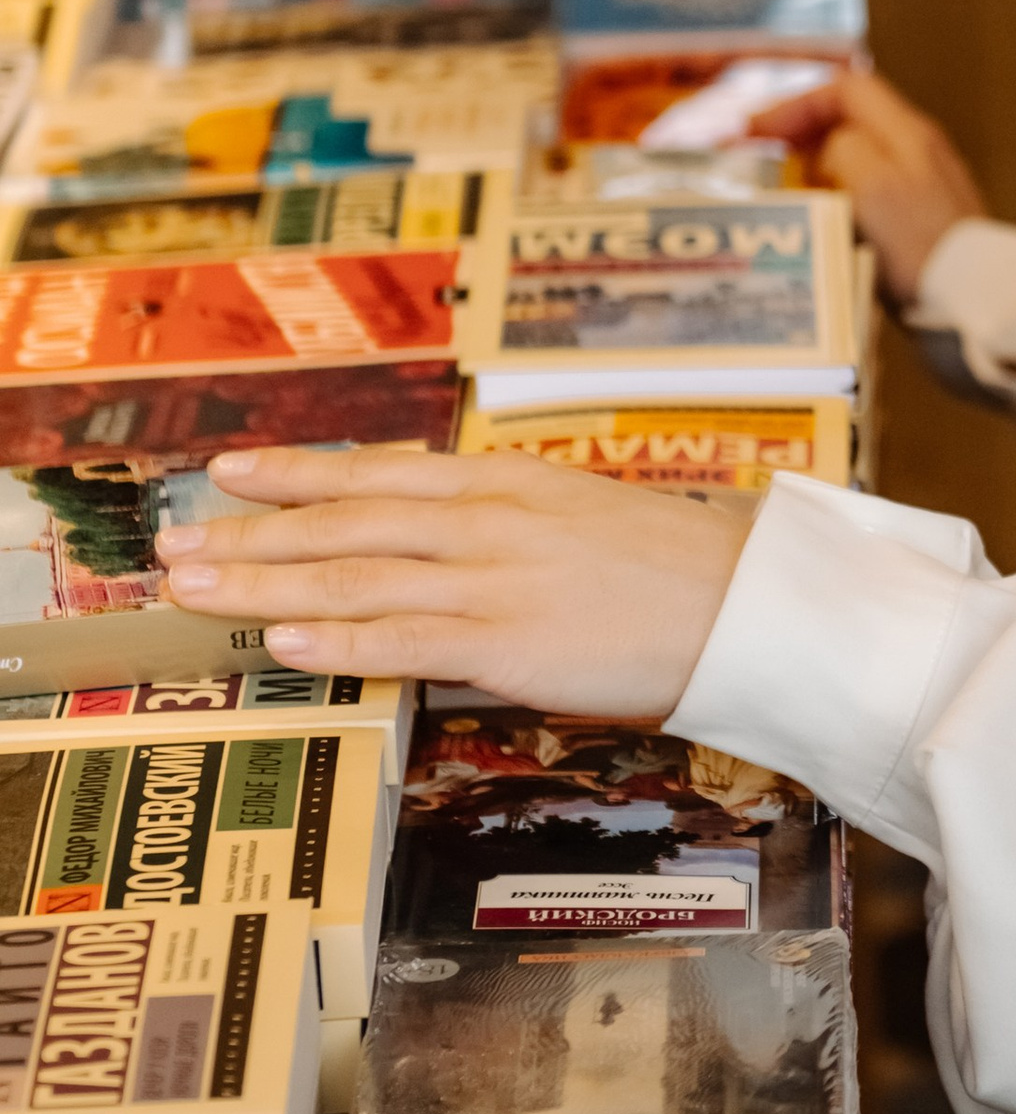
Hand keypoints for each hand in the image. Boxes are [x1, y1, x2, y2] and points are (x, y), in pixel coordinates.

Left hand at [156, 449, 758, 715]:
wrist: (746, 601)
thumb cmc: (674, 567)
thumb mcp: (582, 518)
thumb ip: (507, 528)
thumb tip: (441, 551)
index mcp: (506, 482)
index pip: (379, 471)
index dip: (297, 471)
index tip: (230, 468)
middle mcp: (488, 519)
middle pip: (345, 522)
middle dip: (252, 532)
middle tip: (172, 544)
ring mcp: (494, 578)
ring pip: (354, 578)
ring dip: (265, 584)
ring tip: (196, 589)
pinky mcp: (509, 640)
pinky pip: (401, 640)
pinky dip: (335, 641)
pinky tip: (280, 644)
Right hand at [751, 67, 985, 306]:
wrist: (974, 302)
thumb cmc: (923, 247)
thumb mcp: (871, 183)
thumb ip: (841, 149)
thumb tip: (827, 150)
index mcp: (907, 133)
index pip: (846, 89)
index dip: (797, 104)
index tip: (759, 131)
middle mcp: (918, 153)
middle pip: (851, 122)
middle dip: (803, 135)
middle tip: (766, 159)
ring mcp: (923, 189)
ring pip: (858, 160)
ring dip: (817, 170)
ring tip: (787, 195)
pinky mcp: (921, 225)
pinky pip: (869, 198)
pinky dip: (838, 202)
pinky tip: (824, 228)